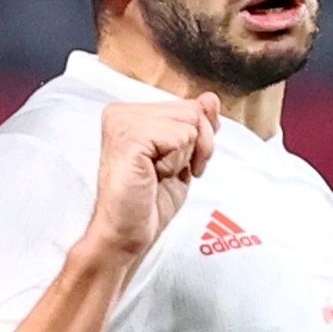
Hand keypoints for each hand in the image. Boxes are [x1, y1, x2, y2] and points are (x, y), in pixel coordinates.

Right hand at [86, 95, 220, 265]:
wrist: (127, 233)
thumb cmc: (148, 202)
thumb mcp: (182, 158)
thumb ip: (196, 126)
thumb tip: (210, 99)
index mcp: (130, 114)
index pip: (188, 107)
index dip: (196, 140)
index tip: (179, 164)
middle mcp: (122, 112)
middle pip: (192, 111)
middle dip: (195, 146)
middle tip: (170, 172)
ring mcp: (123, 121)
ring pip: (190, 122)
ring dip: (185, 156)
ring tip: (160, 174)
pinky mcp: (130, 136)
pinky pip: (181, 135)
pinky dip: (177, 161)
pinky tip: (155, 175)